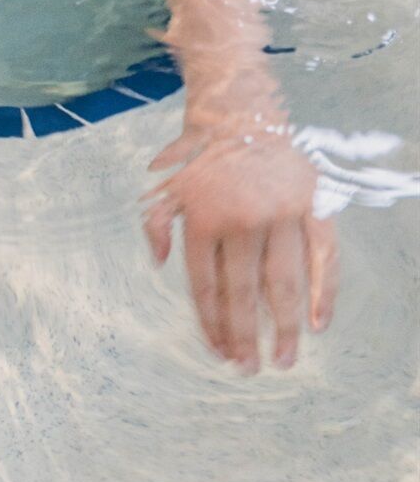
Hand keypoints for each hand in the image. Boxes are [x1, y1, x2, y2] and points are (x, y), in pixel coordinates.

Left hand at [144, 121, 337, 372]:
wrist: (241, 111)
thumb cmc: (201, 156)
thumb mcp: (167, 185)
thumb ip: (156, 223)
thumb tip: (159, 264)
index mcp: (203, 218)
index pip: (207, 286)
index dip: (212, 323)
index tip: (220, 353)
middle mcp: (240, 218)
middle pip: (243, 292)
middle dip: (244, 336)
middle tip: (249, 370)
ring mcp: (279, 212)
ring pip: (282, 282)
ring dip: (283, 326)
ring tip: (283, 360)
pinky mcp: (311, 204)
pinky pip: (323, 256)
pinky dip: (325, 292)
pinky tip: (319, 324)